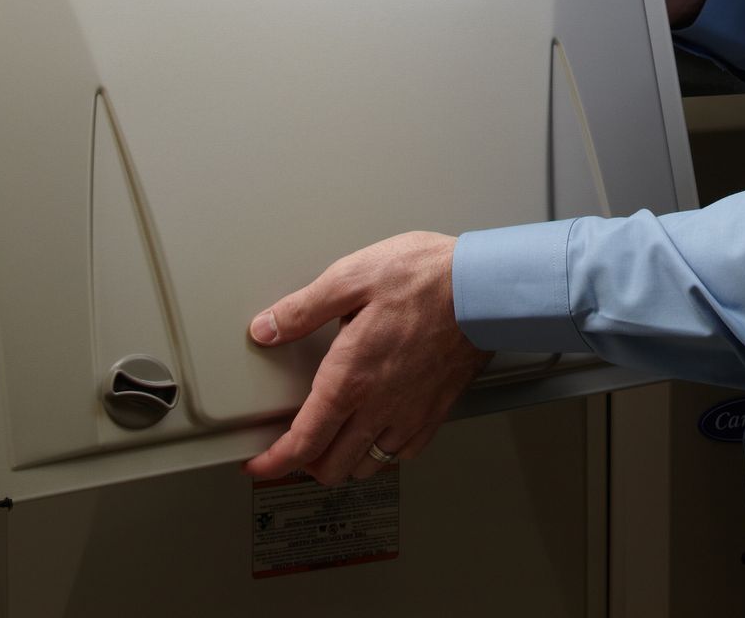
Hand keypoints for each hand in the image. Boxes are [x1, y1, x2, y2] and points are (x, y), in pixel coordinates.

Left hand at [242, 232, 489, 485]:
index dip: (274, 463)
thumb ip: (303, 309)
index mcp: (350, 379)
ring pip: (367, 466)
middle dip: (304, 465)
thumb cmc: (425, 277)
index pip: (303, 443)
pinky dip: (382, 454)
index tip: (259, 464)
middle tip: (292, 449)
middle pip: (331, 467)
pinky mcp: (437, 412)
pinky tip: (378, 432)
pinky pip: (403, 454)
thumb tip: (266, 328)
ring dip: (343, 461)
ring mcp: (410, 414)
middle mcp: (379, 407)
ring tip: (333, 441)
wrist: (485, 286)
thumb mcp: (352, 277)